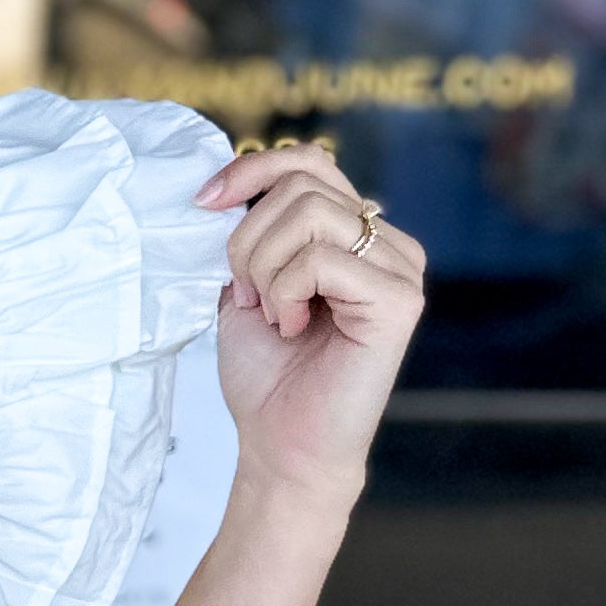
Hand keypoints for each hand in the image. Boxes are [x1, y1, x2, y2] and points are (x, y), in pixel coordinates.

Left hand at [195, 142, 426, 504]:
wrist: (281, 444)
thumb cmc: (268, 373)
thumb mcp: (247, 282)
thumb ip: (254, 229)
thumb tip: (229, 181)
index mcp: (357, 234)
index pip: (309, 161)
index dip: (251, 169)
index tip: (203, 203)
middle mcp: (390, 245)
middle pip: (302, 185)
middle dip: (247, 239)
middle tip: (247, 295)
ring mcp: (402, 270)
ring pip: (309, 215)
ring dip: (264, 267)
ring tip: (271, 314)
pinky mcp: (399, 300)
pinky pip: (320, 259)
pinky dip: (285, 292)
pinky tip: (293, 328)